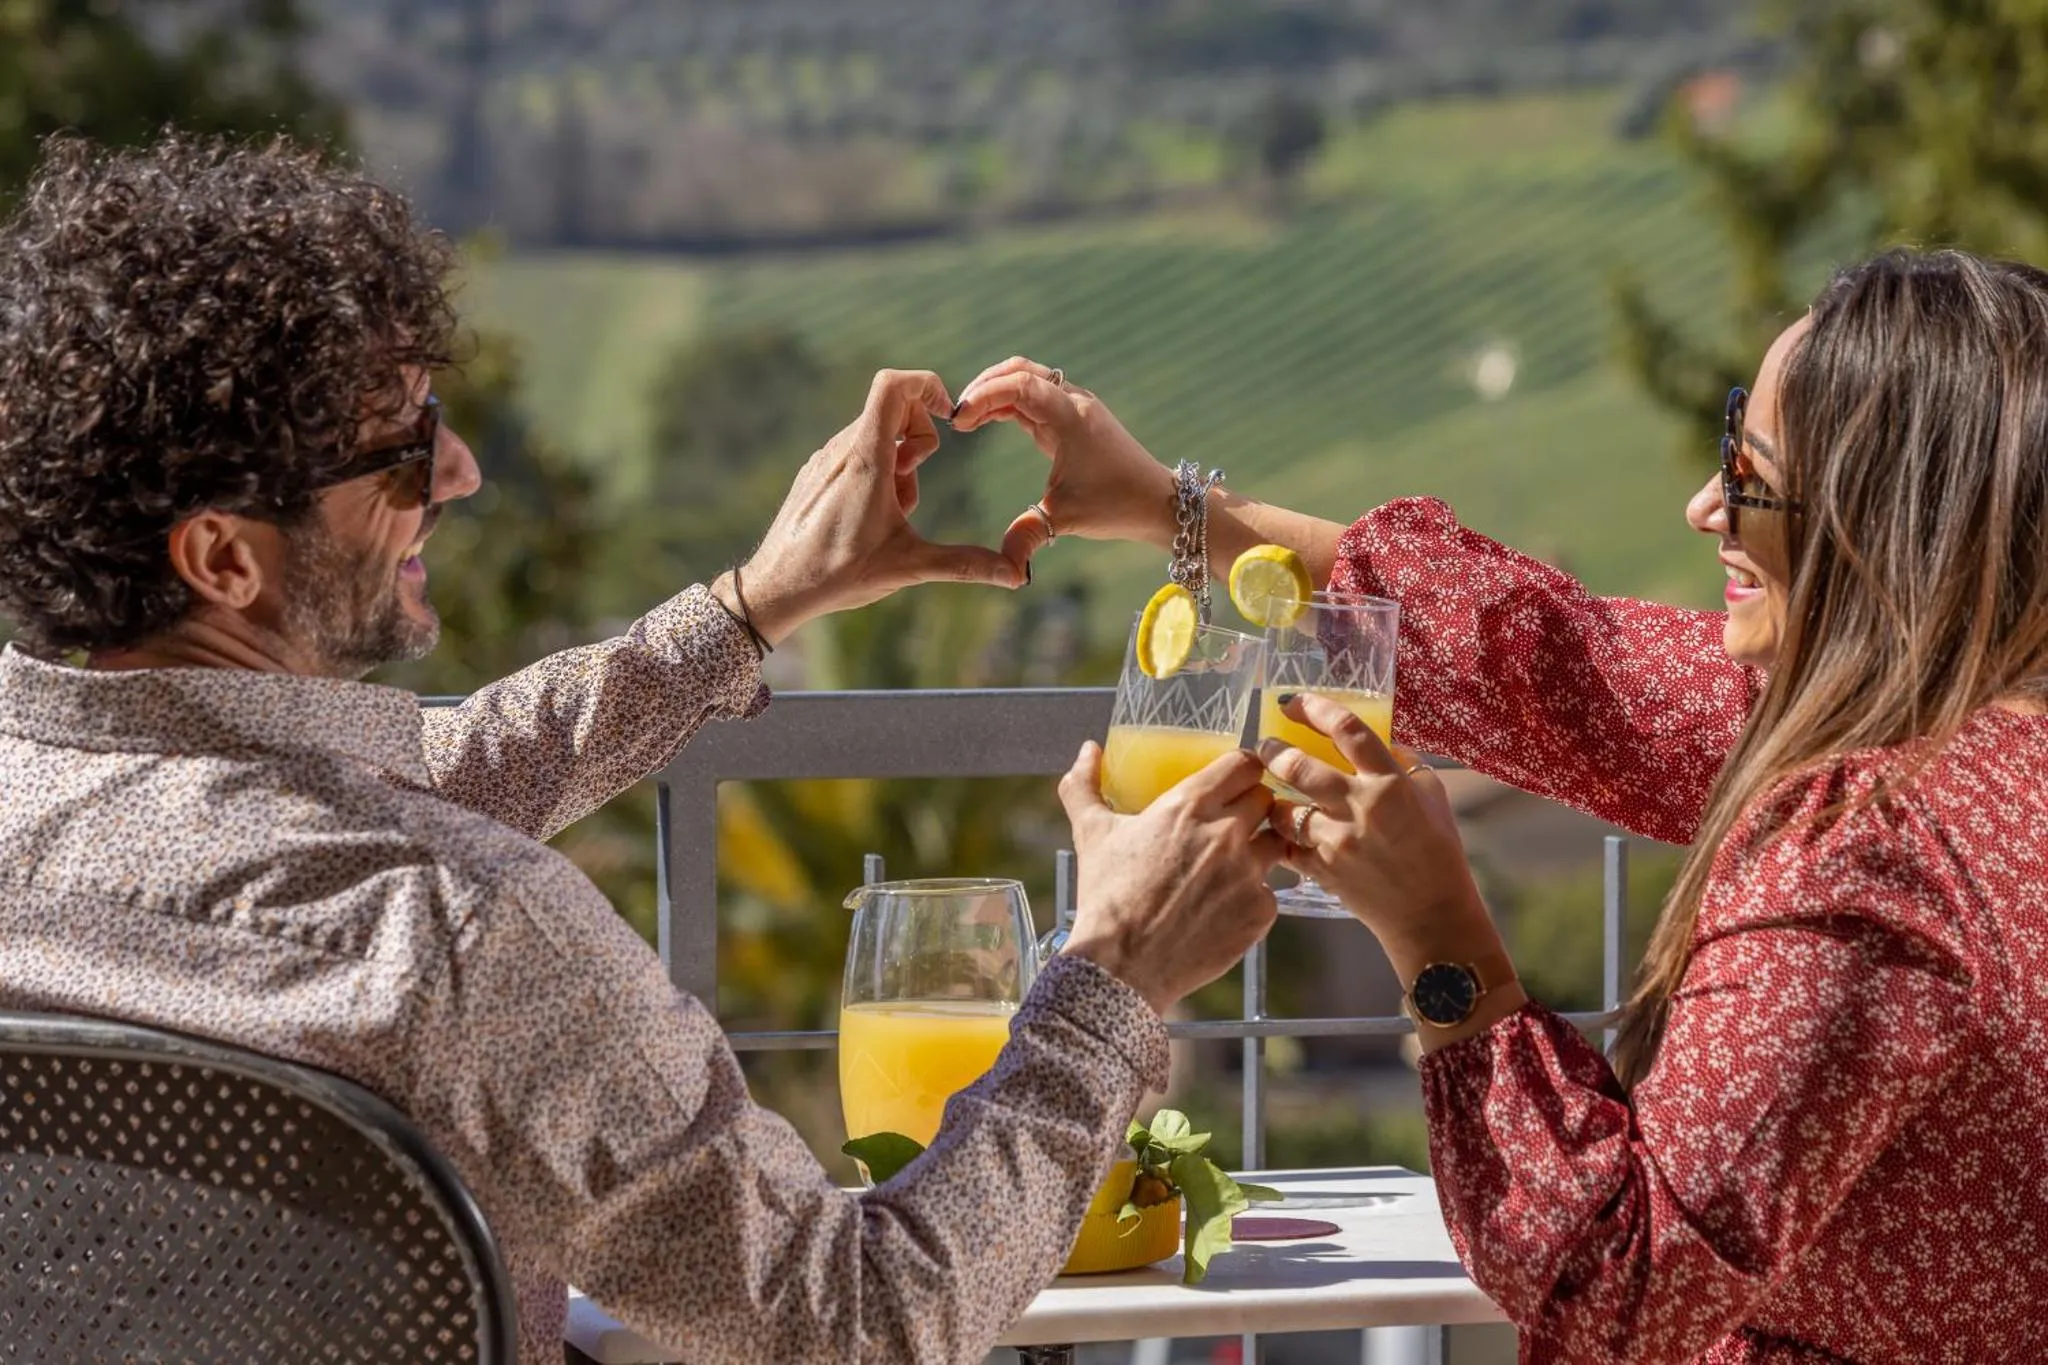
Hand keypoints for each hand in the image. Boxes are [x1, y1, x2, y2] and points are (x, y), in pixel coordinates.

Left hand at [735, 369, 1023, 642]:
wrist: (776, 588)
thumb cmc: (838, 574)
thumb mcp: (909, 567)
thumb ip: (964, 564)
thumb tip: (1016, 575)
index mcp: (867, 460)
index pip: (893, 385)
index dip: (927, 385)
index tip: (947, 415)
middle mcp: (843, 449)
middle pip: (895, 409)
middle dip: (920, 441)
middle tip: (914, 489)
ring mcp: (826, 458)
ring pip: (876, 434)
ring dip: (899, 462)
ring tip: (893, 510)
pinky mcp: (816, 472)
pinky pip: (856, 451)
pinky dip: (877, 470)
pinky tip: (871, 513)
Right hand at [949, 357, 1179, 572]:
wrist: (1158, 502)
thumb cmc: (1117, 506)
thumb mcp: (1065, 520)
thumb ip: (1027, 537)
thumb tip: (1005, 571)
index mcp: (1072, 417)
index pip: (1021, 385)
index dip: (984, 397)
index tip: (959, 422)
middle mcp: (1074, 402)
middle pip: (1021, 370)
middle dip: (984, 385)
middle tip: (957, 414)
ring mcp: (1074, 407)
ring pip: (1028, 379)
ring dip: (995, 391)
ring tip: (966, 419)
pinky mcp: (1072, 419)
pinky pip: (1035, 397)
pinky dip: (1008, 402)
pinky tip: (987, 421)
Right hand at [1055, 741, 1285, 1014]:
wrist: (1122, 967)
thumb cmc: (1106, 896)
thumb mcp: (1091, 833)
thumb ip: (1085, 785)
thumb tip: (1087, 750)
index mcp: (1190, 805)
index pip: (1244, 764)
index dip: (1242, 770)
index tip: (1234, 780)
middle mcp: (1227, 834)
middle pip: (1266, 799)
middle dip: (1251, 806)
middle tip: (1231, 823)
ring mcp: (1249, 874)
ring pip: (1276, 843)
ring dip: (1259, 848)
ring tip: (1232, 865)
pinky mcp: (1261, 912)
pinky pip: (1270, 892)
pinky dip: (1251, 895)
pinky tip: (1223, 906)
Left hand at [1258, 694, 1497, 966]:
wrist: (1430, 914)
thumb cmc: (1437, 852)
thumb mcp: (1432, 797)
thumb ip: (1403, 765)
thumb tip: (1374, 739)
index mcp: (1390, 784)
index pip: (1347, 730)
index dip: (1316, 708)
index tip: (1296, 702)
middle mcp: (1358, 808)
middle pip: (1298, 766)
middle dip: (1274, 751)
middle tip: (1267, 746)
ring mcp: (1335, 842)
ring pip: (1283, 809)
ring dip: (1274, 799)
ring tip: (1274, 795)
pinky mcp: (1320, 870)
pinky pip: (1286, 845)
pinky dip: (1282, 836)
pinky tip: (1284, 831)